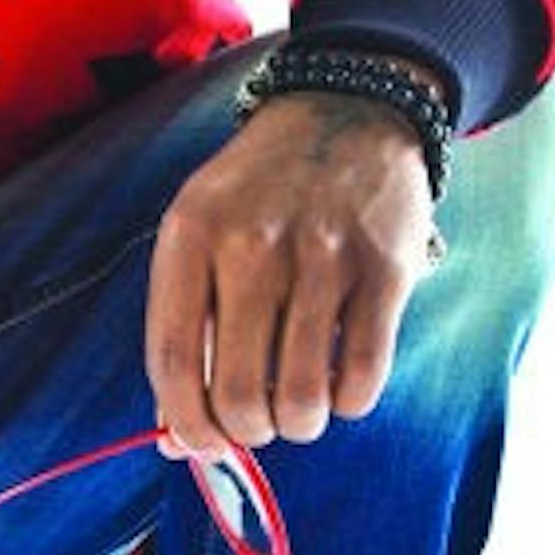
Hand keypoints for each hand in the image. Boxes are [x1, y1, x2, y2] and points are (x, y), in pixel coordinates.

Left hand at [146, 89, 434, 455]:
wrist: (347, 112)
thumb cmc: (258, 193)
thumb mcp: (200, 234)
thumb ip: (184, 331)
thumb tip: (179, 440)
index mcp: (191, 235)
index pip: (171, 360)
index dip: (185, 421)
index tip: (199, 442)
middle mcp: (251, 246)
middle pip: (237, 391)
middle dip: (246, 432)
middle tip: (256, 423)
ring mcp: (321, 257)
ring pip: (301, 398)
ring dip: (298, 424)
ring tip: (297, 408)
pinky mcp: (383, 270)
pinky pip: (362, 378)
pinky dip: (349, 403)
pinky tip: (339, 384)